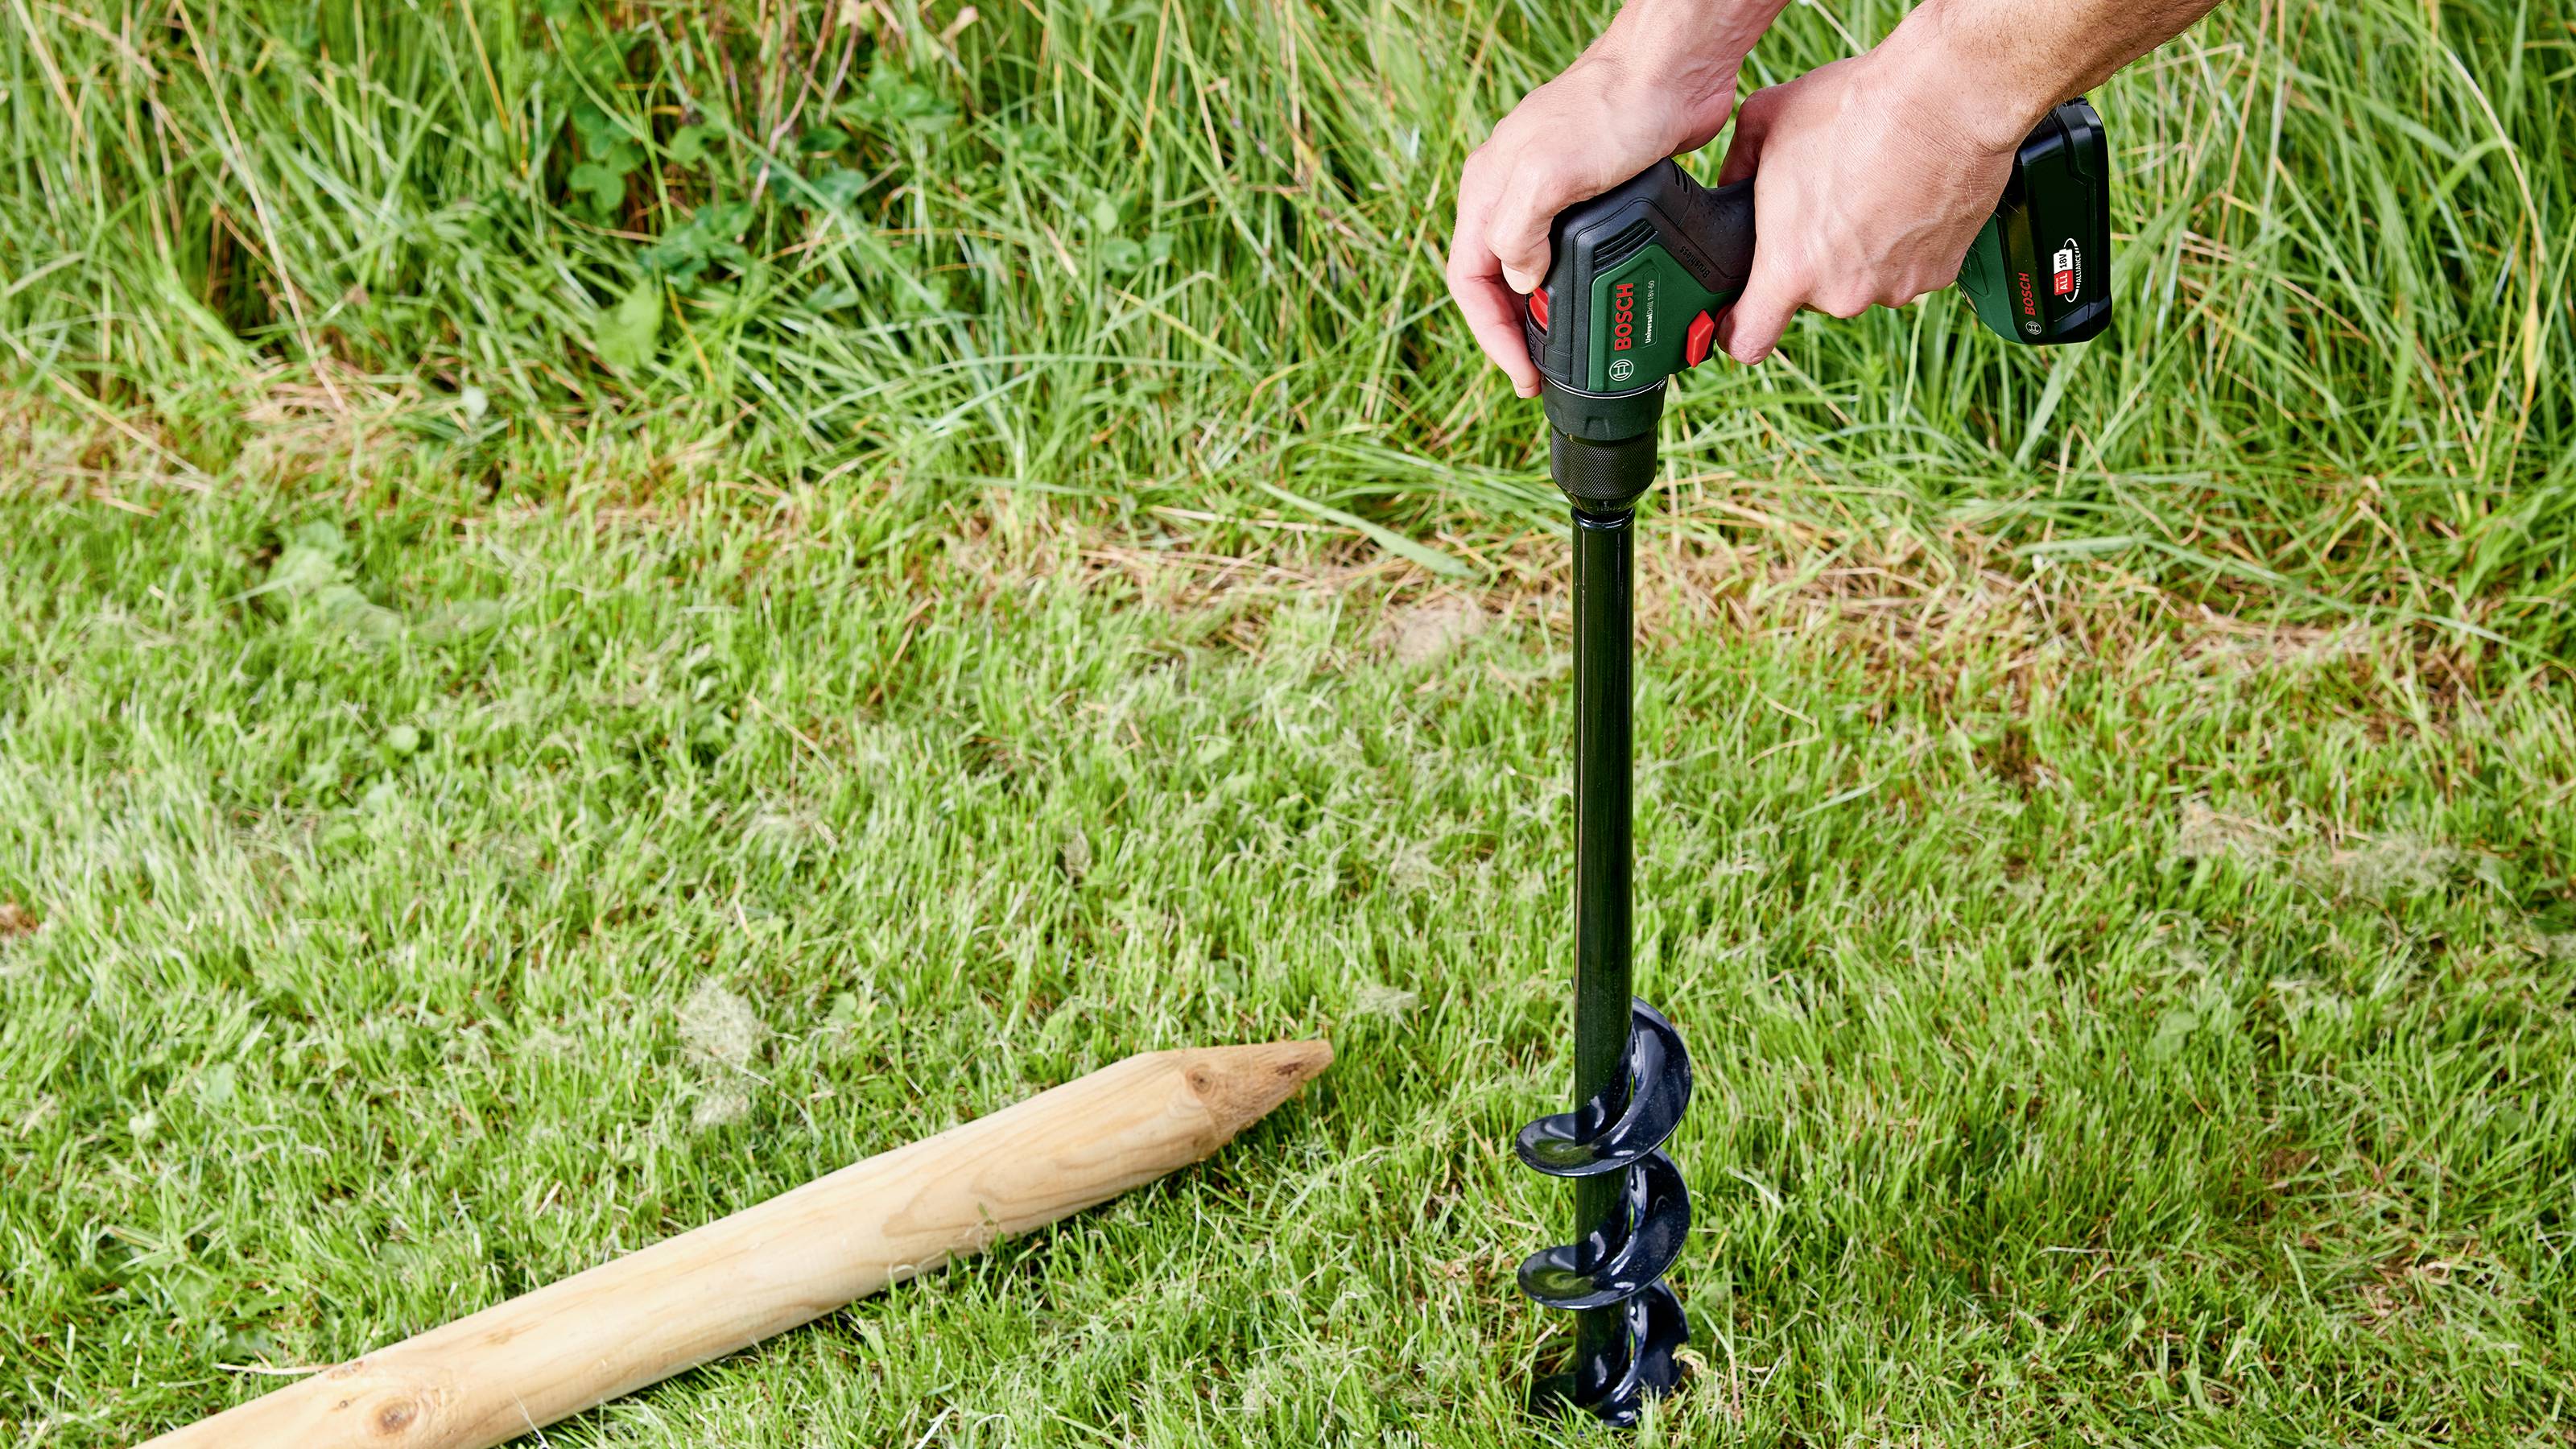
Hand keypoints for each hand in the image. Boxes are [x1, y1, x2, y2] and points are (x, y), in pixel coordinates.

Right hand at [1445, 5, 1760, 396]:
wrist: (1671, 74)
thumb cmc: (1608, 110)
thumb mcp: (1548, 175)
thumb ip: (1520, 234)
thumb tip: (1523, 284)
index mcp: (1487, 190)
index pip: (1468, 278)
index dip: (1491, 333)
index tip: (1522, 372)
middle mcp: (1511, 195)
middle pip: (1498, 281)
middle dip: (1515, 331)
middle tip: (1543, 372)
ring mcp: (1552, 196)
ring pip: (1535, 271)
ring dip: (1546, 314)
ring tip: (1569, 351)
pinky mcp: (1595, 197)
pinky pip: (1574, 256)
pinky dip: (1579, 288)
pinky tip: (1598, 304)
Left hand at [1712, 46, 2024, 363]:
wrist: (1947, 97)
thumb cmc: (1855, 107)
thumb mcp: (1765, 122)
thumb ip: (1736, 167)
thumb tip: (1732, 185)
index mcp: (1791, 268)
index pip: (1748, 340)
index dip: (1734, 330)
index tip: (1734, 318)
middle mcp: (1843, 292)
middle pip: (1812, 294)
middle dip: (1810, 257)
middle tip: (1825, 201)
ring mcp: (1895, 287)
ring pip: (1861, 280)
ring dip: (1860, 249)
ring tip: (1870, 189)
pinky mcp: (1940, 273)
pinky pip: (1907, 267)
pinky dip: (1904, 241)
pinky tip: (1906, 195)